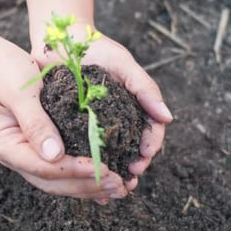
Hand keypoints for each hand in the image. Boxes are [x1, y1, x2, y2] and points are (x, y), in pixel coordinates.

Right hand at [0, 39, 127, 201]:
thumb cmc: (4, 71)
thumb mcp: (19, 91)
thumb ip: (35, 122)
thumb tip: (55, 155)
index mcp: (4, 144)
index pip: (41, 167)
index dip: (73, 170)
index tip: (101, 168)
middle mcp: (14, 156)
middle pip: (52, 182)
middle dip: (86, 185)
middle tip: (118, 185)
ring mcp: (26, 155)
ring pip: (59, 181)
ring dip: (88, 186)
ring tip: (118, 188)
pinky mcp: (40, 149)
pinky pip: (62, 169)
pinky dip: (84, 177)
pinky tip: (105, 182)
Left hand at [31, 27, 172, 196]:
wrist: (62, 40)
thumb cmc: (97, 48)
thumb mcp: (124, 64)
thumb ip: (145, 89)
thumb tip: (168, 118)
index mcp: (135, 106)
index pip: (151, 131)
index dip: (150, 147)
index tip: (143, 157)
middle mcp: (118, 119)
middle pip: (132, 150)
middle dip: (133, 167)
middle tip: (128, 181)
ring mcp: (96, 126)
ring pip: (110, 156)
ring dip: (113, 174)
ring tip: (110, 190)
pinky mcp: (73, 129)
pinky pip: (84, 152)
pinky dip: (88, 168)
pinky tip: (86, 183)